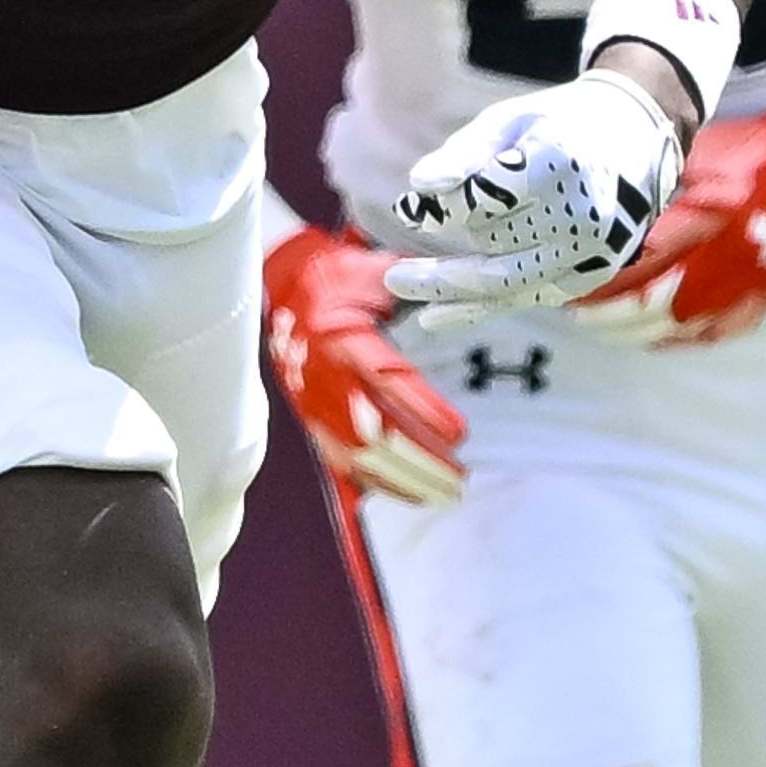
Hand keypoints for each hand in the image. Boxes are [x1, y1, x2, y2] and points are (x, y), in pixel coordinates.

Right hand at [262, 226, 467, 506]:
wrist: (290, 289)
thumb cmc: (341, 279)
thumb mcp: (376, 271)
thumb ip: (421, 283)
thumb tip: (475, 281)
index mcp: (340, 338)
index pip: (386, 383)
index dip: (424, 411)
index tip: (461, 434)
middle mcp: (324, 378)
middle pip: (374, 434)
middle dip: (420, 461)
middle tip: (462, 478)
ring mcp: (314, 406)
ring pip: (358, 459)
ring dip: (406, 480)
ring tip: (449, 492)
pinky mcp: (313, 422)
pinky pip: (343, 465)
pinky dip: (380, 485)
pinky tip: (416, 495)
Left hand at [385, 71, 690, 318]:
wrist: (635, 140)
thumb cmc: (557, 123)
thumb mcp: (509, 121)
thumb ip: (464, 154)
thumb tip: (418, 187)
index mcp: (564, 160)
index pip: (491, 196)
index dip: (449, 206)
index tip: (411, 208)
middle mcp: (584, 210)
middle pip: (496, 243)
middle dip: (445, 257)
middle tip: (394, 272)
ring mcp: (592, 248)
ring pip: (508, 281)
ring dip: (451, 289)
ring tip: (403, 286)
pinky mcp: (591, 272)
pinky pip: (528, 296)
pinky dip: (481, 307)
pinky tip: (435, 317)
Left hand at [581, 103, 765, 345]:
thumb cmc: (756, 150)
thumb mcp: (701, 155)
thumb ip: (661, 183)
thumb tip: (614, 204)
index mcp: (708, 219)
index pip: (642, 262)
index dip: (603, 277)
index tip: (571, 281)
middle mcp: (725, 259)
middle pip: (654, 302)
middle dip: (611, 312)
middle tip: (576, 312)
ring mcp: (746, 283)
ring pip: (680, 323)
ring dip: (637, 330)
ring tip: (602, 328)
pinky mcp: (762, 294)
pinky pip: (716, 331)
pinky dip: (681, 339)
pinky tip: (653, 341)